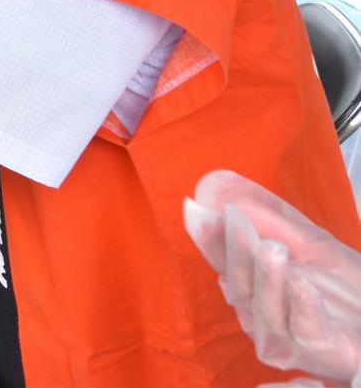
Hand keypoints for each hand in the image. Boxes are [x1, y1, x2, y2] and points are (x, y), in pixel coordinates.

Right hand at [184, 170, 360, 386]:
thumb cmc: (348, 290)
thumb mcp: (311, 246)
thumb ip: (267, 219)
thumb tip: (214, 187)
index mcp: (255, 290)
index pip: (226, 261)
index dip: (209, 237)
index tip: (195, 209)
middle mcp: (264, 317)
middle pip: (240, 288)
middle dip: (236, 255)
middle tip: (236, 223)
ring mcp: (289, 339)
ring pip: (266, 310)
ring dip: (267, 278)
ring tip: (272, 248)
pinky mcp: (320, 352)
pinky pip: (306, 330)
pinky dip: (302, 305)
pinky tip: (301, 282)